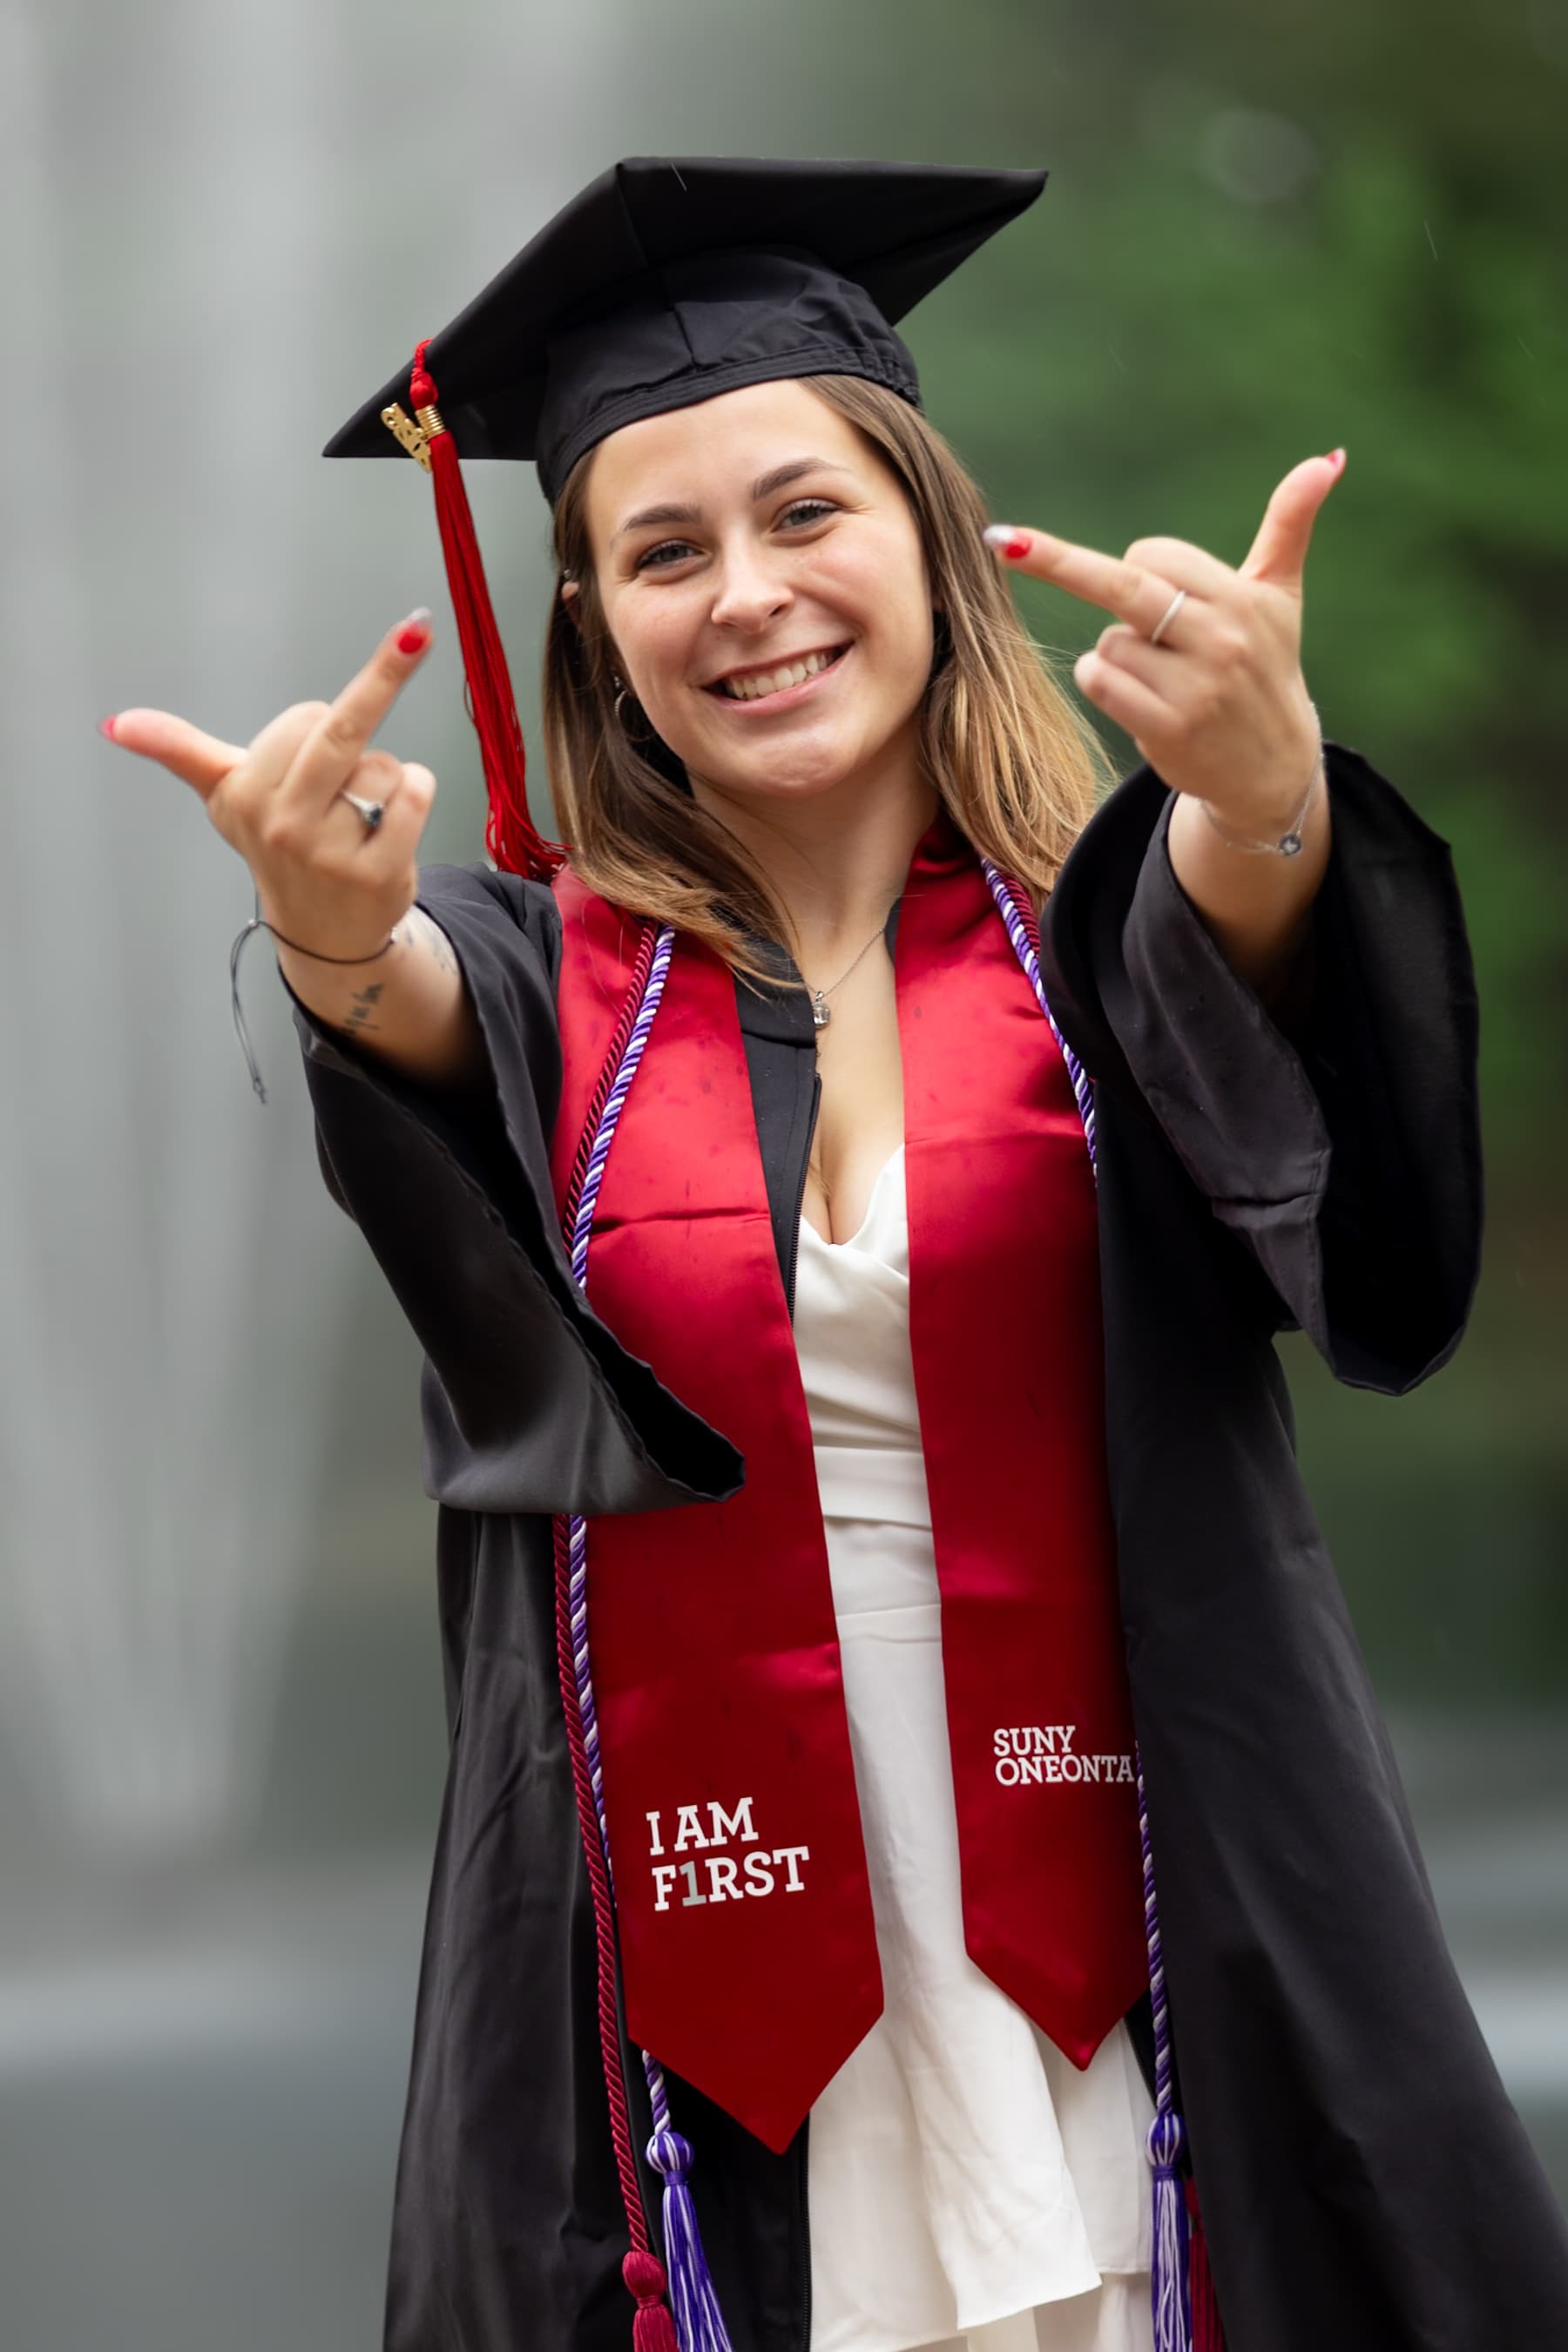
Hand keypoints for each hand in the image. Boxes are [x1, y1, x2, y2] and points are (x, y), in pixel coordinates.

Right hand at [101, 611, 439, 961]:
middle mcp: (283, 826)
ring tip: (361, 814)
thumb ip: (178, 750)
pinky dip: (417, 792)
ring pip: (386, 766)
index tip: (313, 749)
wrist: (322, 930)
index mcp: (245, 794)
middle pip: (342, 729)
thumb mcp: (224, 795)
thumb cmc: (278, 845)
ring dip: (389, 777)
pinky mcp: (378, 873)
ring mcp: (330, 853)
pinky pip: (416, 794)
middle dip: (386, 674)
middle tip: (415, 634)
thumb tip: (117, 723)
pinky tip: (392, 821)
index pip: (306, 718)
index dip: (320, 726)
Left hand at [984, 452, 1344, 831]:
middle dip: (1056, 560)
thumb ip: (1291, 524)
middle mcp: (1222, 639)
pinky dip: (1099, 680)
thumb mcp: (1282, 596)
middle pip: (1123, 584)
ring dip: (1114, 653)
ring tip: (1158, 676)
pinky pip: (1100, 682)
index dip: (1142, 566)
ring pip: (1108, 642)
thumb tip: (1329, 457)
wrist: (1274, 767)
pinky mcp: (1169, 729)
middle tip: (1000, 539)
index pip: (1156, 556)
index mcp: (1243, 598)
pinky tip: (1131, 695)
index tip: (1155, 589)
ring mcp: (1195, 687)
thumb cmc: (1267, 667)